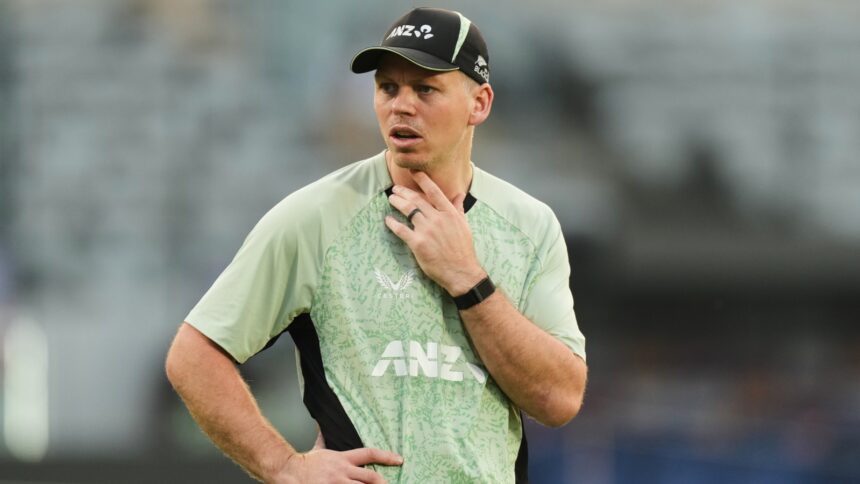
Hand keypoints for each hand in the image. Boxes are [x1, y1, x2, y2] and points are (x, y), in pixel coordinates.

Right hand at [271, 447, 402, 483]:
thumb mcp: (318, 449)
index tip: (399, 460)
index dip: (386, 456)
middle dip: (383, 482)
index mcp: (342, 459)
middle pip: (371, 477)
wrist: (288, 472)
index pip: (369, 454)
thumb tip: (321, 426)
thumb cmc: (304, 463)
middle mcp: (343, 472)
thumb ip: (323, 439)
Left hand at [385, 171, 485, 295]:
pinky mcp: (418, 244)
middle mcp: (437, 219)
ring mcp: (427, 231)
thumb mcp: (464, 225)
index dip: (422, 180)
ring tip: (391, 199)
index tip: (413, 172)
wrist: (461, 271)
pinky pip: (401, 230)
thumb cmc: (463, 249)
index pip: (434, 191)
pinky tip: (388, 220)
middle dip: (404, 192)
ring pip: (408, 211)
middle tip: (395, 189)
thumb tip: (459, 194)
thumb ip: (458, 208)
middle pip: (416, 200)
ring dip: (397, 203)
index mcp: (449, 213)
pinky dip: (393, 223)